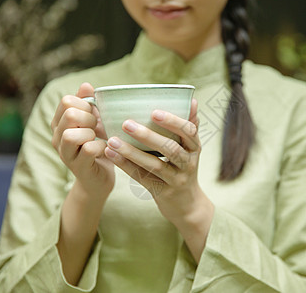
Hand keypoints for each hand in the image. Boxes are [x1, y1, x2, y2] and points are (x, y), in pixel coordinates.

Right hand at [51, 82, 114, 199]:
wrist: (100, 179)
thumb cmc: (98, 147)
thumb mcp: (94, 123)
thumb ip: (89, 104)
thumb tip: (86, 85)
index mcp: (59, 123)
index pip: (67, 101)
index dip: (86, 104)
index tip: (95, 115)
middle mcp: (57, 138)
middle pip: (69, 114)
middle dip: (89, 117)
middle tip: (97, 127)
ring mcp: (65, 154)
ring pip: (71, 135)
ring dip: (91, 133)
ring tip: (99, 138)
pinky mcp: (78, 168)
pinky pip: (88, 150)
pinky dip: (101, 147)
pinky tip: (106, 149)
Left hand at [105, 99, 213, 261]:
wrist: (187, 205)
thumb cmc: (184, 169)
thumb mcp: (191, 149)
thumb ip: (189, 126)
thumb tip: (192, 100)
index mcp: (195, 148)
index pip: (189, 131)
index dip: (173, 121)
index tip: (154, 111)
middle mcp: (188, 164)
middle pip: (170, 148)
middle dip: (148, 136)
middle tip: (126, 123)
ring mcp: (176, 180)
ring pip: (154, 165)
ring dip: (132, 152)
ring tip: (112, 140)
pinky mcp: (162, 192)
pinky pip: (142, 178)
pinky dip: (126, 166)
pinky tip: (110, 154)